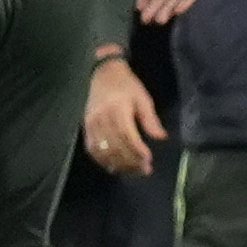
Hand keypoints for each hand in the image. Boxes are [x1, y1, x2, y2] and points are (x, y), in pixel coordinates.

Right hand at [84, 56, 163, 176]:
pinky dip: (102, 160)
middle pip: (114, 146)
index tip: (148, 160)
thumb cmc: (126, 86)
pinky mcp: (85, 127)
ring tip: (132, 171)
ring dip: (117, 164)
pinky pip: (92, 148)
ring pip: (102, 150)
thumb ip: (150, 119)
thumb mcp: (143, 98)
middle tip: (144, 170)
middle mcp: (101, 118)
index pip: (126, 135)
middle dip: (130, 161)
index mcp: (117, 110)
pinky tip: (114, 166)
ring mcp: (91, 124)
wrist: (103, 74)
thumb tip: (161, 137)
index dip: (136, 150)